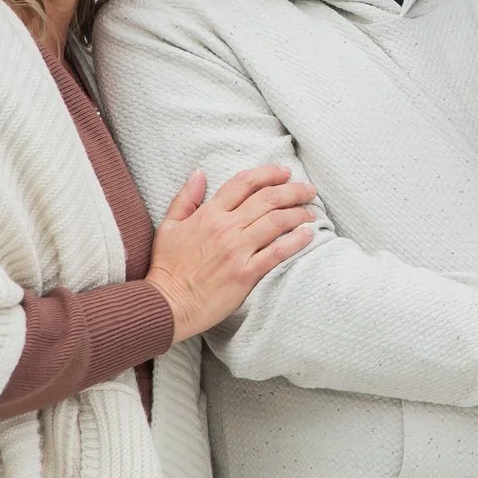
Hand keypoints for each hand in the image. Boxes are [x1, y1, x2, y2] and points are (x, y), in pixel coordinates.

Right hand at [145, 166, 318, 339]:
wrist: (167, 304)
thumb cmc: (167, 267)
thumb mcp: (168, 226)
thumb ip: (185, 198)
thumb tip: (200, 173)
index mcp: (209, 213)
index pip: (244, 182)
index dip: (268, 173)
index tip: (285, 172)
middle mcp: (225, 227)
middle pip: (267, 198)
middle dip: (293, 189)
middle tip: (308, 189)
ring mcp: (237, 250)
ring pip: (276, 221)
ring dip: (299, 213)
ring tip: (311, 212)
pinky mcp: (246, 273)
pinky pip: (277, 252)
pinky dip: (296, 240)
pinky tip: (308, 234)